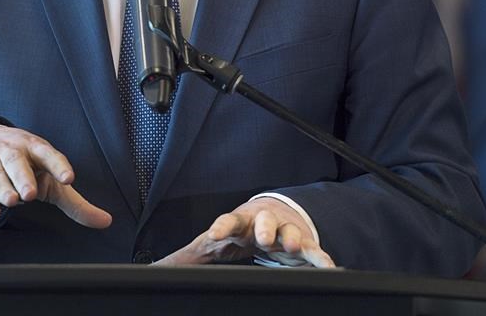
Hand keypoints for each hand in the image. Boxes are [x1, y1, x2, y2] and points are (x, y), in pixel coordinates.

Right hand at [0, 125, 111, 228]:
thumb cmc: (28, 166)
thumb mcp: (51, 180)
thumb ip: (76, 203)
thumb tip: (106, 221)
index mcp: (36, 148)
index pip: (49, 154)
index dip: (59, 165)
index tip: (68, 179)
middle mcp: (12, 150)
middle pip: (16, 160)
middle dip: (23, 176)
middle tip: (30, 194)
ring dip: (3, 187)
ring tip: (13, 201)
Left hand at [154, 197, 334, 267]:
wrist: (276, 214)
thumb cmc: (242, 230)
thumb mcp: (218, 240)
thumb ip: (190, 255)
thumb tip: (155, 271)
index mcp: (240, 222)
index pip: (228, 221)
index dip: (221, 227)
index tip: (214, 235)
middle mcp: (264, 223)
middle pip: (265, 221)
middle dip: (265, 228)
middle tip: (264, 239)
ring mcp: (286, 232)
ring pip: (291, 233)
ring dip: (293, 239)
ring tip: (293, 247)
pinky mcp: (306, 246)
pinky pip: (316, 252)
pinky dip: (322, 259)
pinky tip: (329, 269)